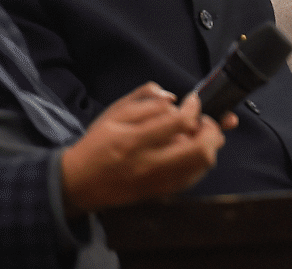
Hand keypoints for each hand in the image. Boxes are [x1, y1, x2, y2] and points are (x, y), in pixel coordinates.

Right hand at [60, 82, 236, 213]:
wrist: (79, 184)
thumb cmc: (97, 144)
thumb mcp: (114, 114)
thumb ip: (145, 100)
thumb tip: (173, 98)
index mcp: (133, 141)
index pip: (179, 122)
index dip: (193, 108)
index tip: (192, 101)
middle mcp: (149, 165)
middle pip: (201, 149)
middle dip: (212, 129)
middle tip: (204, 120)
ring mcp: (158, 182)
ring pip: (203, 164)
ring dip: (209, 144)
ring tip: (197, 134)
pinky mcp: (162, 193)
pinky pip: (195, 175)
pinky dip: (201, 159)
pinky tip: (190, 149)